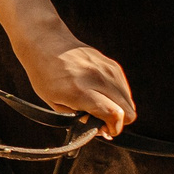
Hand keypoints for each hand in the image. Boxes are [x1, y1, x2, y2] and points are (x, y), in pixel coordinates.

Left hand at [15, 26, 135, 137]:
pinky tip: (101, 94)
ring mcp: (107, 70)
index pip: (113, 114)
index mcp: (79, 90)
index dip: (113, 129)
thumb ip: (79, 118)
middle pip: (128, 111)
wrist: (46, 43)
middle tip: (101, 121)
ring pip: (129, 101)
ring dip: (118, 109)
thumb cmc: (45, 74)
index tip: (104, 131)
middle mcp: (97, 79)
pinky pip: (124, 89)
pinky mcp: (112, 65)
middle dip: (117, 122)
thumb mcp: (54, 102)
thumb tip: (102, 129)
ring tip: (99, 106)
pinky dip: (117, 97)